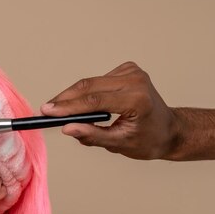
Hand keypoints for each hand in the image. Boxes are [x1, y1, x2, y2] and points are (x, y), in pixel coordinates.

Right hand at [40, 61, 180, 159]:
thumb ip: (91, 135)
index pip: (94, 101)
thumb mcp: (119, 143)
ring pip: (90, 82)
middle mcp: (135, 80)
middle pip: (88, 86)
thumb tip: (67, 128)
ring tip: (59, 111)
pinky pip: (97, 81)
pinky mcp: (127, 69)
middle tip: (45, 110)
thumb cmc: (148, 140)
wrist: (169, 129)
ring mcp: (132, 72)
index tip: (46, 111)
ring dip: (73, 97)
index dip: (67, 107)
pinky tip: (83, 104)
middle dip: (64, 99)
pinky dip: (85, 93)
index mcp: (137, 99)